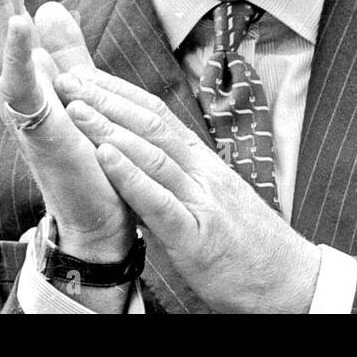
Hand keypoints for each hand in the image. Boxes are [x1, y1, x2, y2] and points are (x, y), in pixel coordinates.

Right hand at [0, 0, 134, 264]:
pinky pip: (22, 85)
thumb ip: (64, 51)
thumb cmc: (89, 157)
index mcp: (26, 77)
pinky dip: (21, 51)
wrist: (98, 218)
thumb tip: (48, 5)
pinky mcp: (38, 129)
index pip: (8, 17)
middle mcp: (14, 89)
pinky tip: (25, 17)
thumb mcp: (79, 89)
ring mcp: (21, 109)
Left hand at [54, 68, 321, 313]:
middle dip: (105, 98)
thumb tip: (137, 165)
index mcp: (203, 163)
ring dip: (110, 127)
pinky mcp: (198, 237)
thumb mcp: (209, 203)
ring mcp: (202, 202)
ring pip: (153, 154)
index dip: (118, 92)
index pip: (157, 114)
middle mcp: (203, 172)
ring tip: (75, 107)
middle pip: (150, 124)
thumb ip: (175, 182)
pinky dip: (131, 176)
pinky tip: (105, 156)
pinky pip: (161, 201)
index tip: (83, 73)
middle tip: (65, 76)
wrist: (291, 283)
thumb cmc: (248, 248)